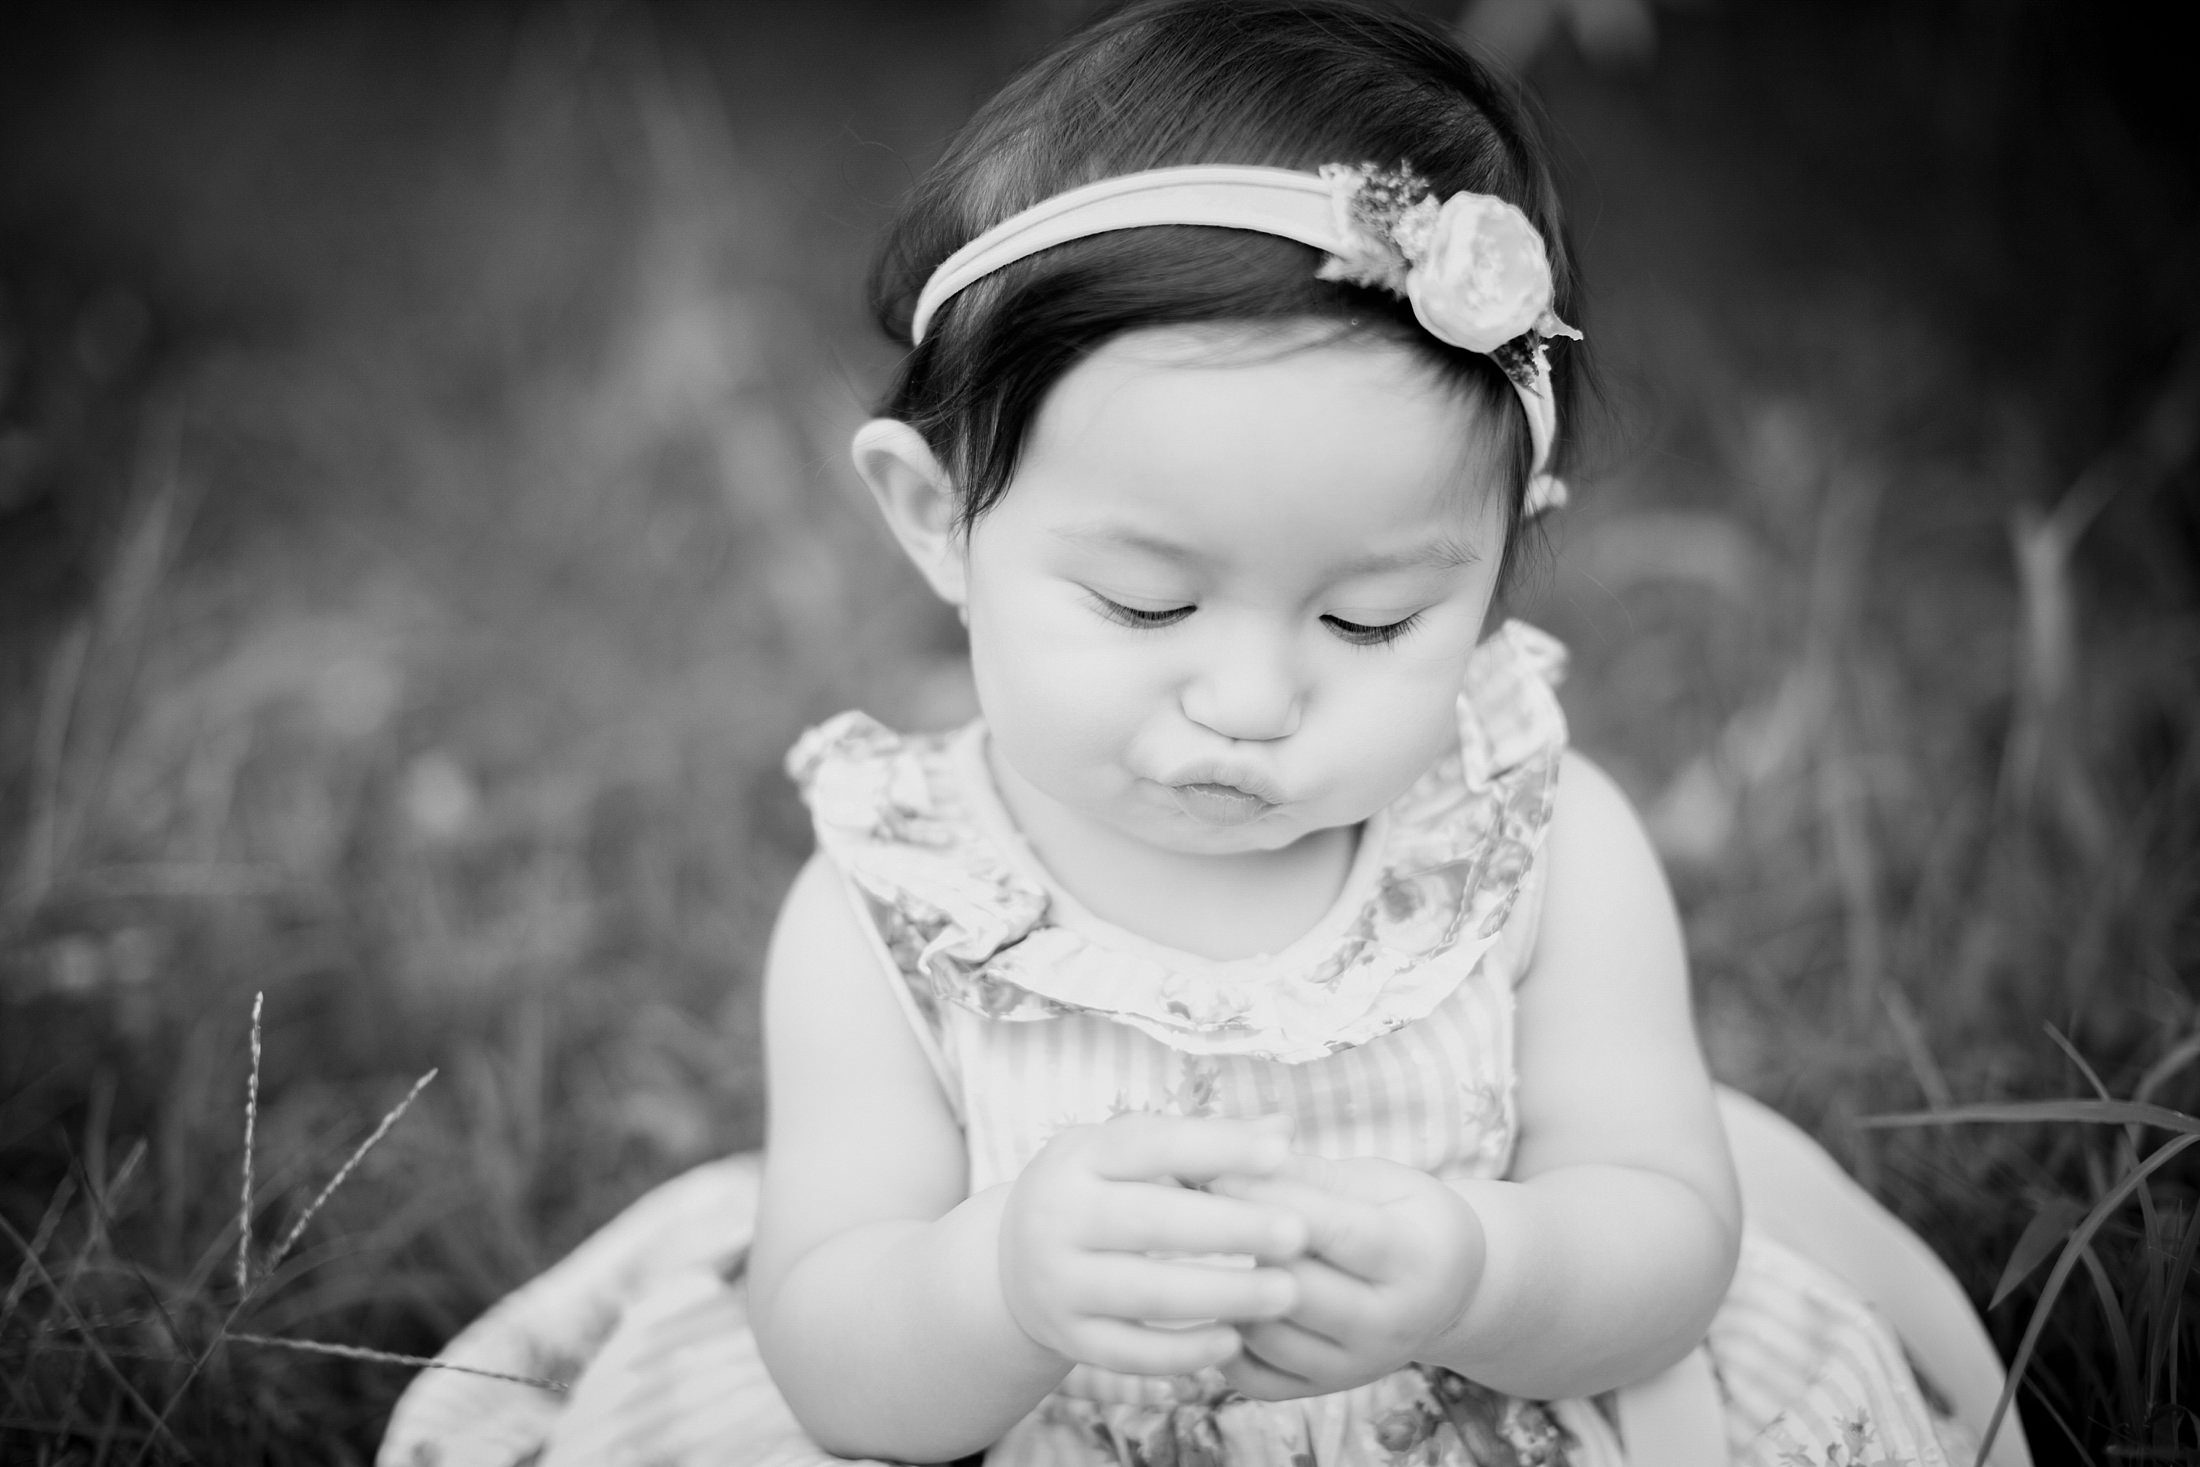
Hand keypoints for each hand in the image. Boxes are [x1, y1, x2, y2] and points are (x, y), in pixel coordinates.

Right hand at [998, 1112, 1309, 1377]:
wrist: (1010, 1262)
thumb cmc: (1098, 1192)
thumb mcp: (1129, 1152)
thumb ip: (1203, 1142)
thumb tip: (1284, 1126)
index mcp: (1079, 1158)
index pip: (1150, 1145)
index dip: (1215, 1146)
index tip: (1281, 1151)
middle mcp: (1058, 1217)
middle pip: (1150, 1222)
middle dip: (1230, 1228)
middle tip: (1299, 1233)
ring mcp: (1058, 1282)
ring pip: (1145, 1293)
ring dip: (1222, 1294)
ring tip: (1288, 1292)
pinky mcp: (1067, 1338)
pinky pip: (1130, 1352)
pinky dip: (1184, 1351)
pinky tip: (1235, 1340)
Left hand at [1211, 1154, 1484, 1399]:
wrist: (1451, 1290)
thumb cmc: (1407, 1217)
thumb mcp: (1380, 1181)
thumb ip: (1312, 1174)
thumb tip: (1236, 1159)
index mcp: (1414, 1260)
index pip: (1332, 1231)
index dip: (1270, 1198)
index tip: (1218, 1169)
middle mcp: (1390, 1325)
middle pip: (1295, 1287)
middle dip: (1248, 1244)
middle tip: (1214, 1210)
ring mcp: (1357, 1367)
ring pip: (1267, 1335)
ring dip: (1235, 1290)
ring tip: (1230, 1253)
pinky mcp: (1324, 1390)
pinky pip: (1255, 1378)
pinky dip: (1229, 1342)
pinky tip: (1232, 1301)